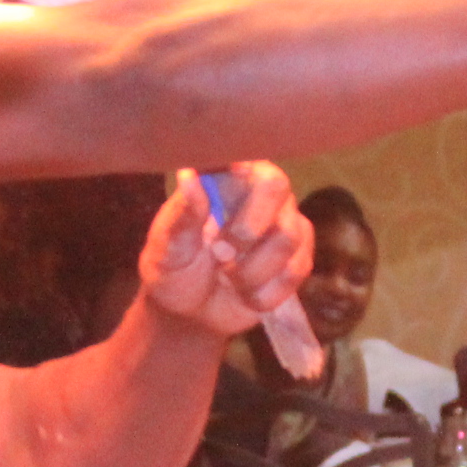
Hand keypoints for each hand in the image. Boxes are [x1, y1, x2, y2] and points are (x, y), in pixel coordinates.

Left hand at [142, 163, 309, 335]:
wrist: (193, 314)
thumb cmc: (174, 270)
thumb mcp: (167, 248)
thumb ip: (180, 215)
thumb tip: (189, 174)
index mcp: (224, 177)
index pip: (240, 152)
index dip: (236, 165)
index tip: (224, 185)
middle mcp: (261, 191)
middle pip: (276, 184)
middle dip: (247, 228)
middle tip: (219, 254)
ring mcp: (286, 222)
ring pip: (288, 235)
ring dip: (252, 271)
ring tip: (229, 278)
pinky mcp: (300, 256)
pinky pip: (297, 269)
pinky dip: (265, 293)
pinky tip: (247, 294)